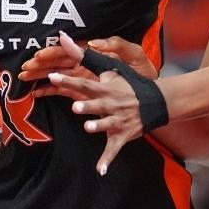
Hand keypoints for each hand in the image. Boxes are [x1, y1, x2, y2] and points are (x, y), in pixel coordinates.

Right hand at [19, 31, 157, 87]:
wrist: (150, 94)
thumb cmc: (142, 72)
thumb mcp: (133, 55)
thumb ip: (116, 46)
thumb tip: (93, 41)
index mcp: (95, 55)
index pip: (69, 52)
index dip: (53, 52)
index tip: (39, 55)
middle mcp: (85, 66)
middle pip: (57, 63)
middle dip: (40, 64)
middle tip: (24, 67)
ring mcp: (82, 80)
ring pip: (56, 76)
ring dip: (39, 76)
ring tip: (23, 77)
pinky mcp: (82, 93)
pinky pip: (61, 91)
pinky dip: (47, 91)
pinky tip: (35, 93)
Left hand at [24, 32, 159, 176]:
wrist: (156, 101)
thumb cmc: (128, 84)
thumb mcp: (110, 69)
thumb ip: (84, 57)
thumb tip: (63, 38)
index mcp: (105, 88)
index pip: (84, 83)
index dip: (68, 81)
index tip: (52, 77)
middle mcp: (111, 104)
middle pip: (96, 104)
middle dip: (87, 106)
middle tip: (76, 106)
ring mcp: (117, 121)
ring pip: (107, 124)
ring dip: (99, 127)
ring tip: (89, 127)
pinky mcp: (122, 136)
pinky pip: (114, 149)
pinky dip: (107, 160)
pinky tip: (100, 170)